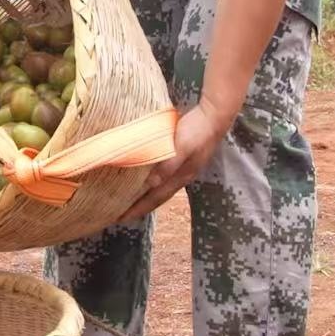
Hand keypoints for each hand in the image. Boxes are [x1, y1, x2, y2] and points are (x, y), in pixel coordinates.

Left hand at [116, 99, 235, 223]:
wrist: (214, 117)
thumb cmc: (197, 131)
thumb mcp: (181, 148)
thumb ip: (167, 166)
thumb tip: (150, 185)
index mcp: (180, 177)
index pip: (155, 199)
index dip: (138, 209)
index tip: (120, 218)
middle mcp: (181, 177)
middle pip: (157, 197)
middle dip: (139, 206)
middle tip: (120, 213)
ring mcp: (183, 168)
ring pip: (159, 187)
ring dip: (145, 194)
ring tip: (130, 198)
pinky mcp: (182, 158)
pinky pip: (162, 175)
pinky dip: (151, 180)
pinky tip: (145, 176)